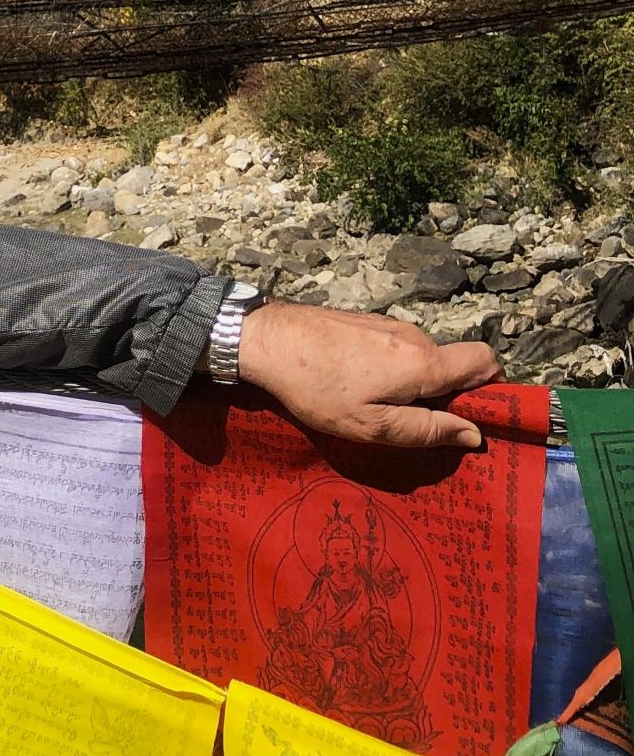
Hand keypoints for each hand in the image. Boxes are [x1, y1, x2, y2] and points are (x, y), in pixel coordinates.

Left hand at [237, 301, 503, 450]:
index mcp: (422, 362)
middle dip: (443, 394)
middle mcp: (413, 336)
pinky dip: (389, 369)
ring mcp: (387, 324)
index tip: (470, 415)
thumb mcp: (372, 425)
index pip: (486, 361)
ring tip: (374, 406)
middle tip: (410, 422)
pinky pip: (395, 349)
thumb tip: (473, 435)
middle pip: (451, 365)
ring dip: (411, 384)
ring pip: (420, 358)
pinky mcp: (365, 321)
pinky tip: (355, 385)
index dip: (490, 388)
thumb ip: (426, 430)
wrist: (265, 340)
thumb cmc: (318, 389)